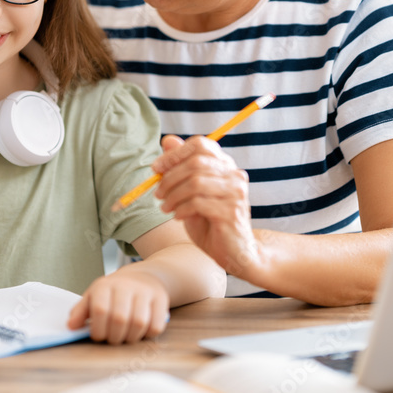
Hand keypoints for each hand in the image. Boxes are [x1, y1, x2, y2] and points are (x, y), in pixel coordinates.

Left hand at [66, 270, 168, 343]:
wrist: (143, 276)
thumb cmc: (113, 292)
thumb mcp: (93, 296)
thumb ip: (80, 311)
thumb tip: (71, 326)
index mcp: (105, 285)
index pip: (100, 310)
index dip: (98, 329)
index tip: (98, 335)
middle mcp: (126, 285)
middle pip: (120, 319)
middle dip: (114, 337)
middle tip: (112, 338)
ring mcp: (146, 291)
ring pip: (139, 323)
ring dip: (130, 337)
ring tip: (125, 336)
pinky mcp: (161, 299)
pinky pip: (156, 325)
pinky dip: (147, 334)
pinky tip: (141, 331)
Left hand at [153, 135, 261, 278]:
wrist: (235, 252)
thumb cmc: (211, 222)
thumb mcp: (192, 192)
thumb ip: (182, 167)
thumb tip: (167, 140)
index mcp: (226, 165)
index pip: (200, 145)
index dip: (175, 154)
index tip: (156, 168)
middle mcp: (234, 175)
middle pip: (195, 163)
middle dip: (170, 178)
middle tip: (158, 194)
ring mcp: (235, 193)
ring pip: (195, 183)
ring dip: (173, 196)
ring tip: (166, 207)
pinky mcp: (231, 211)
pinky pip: (198, 203)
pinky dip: (182, 209)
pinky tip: (179, 216)